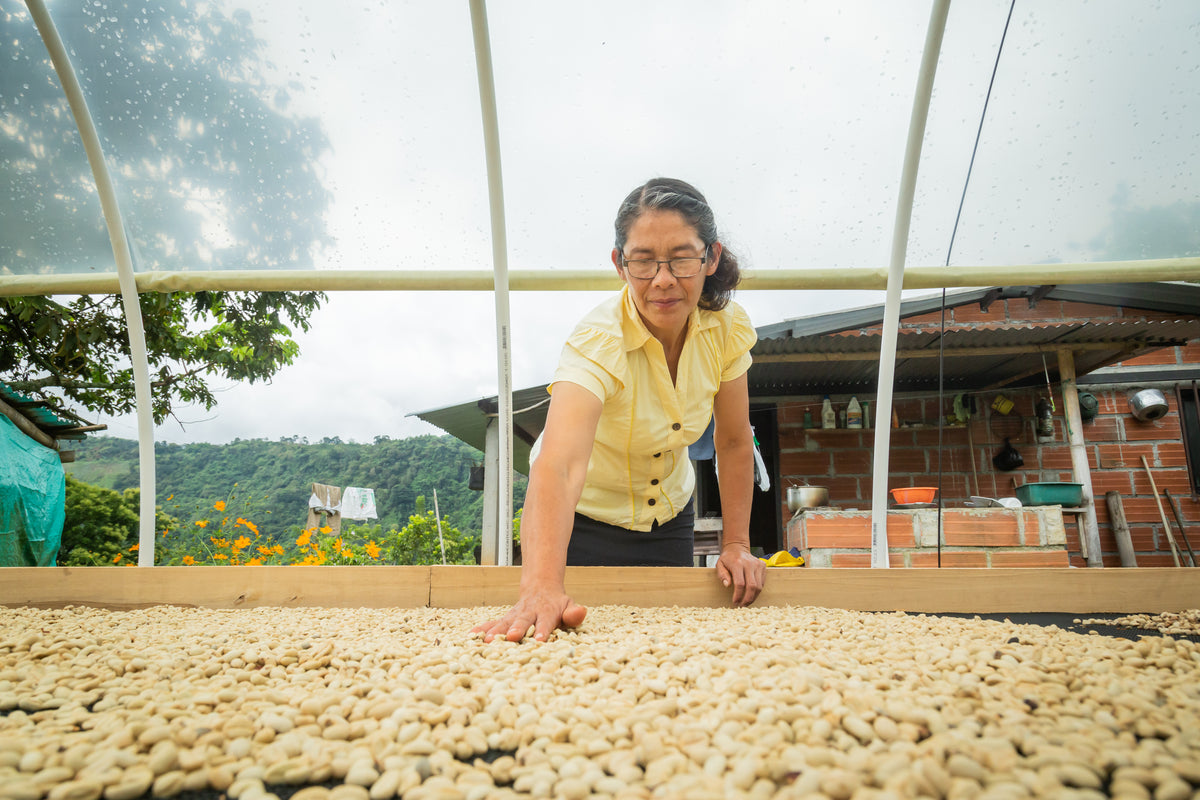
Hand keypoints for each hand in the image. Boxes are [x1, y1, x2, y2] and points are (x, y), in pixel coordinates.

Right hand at [471, 587, 586, 642]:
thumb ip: (573, 613)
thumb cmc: (557, 604)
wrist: (540, 588)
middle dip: (517, 629)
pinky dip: (482, 629)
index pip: (546, 622)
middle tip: (512, 637)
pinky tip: (471, 637)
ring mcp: (515, 615)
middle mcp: (529, 613)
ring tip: (487, 641)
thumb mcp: (568, 605)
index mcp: (546, 612)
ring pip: (505, 622)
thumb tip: (581, 612)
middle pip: (523, 622)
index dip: (543, 630)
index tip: (540, 640)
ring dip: (496, 631)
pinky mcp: (505, 618)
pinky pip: (492, 623)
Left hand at [716, 545, 765, 605]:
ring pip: (759, 586)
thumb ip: (722, 575)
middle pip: (752, 586)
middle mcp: (749, 563)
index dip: (738, 595)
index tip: (735, 602)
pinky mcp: (763, 566)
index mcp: (737, 563)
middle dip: (748, 599)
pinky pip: (762, 582)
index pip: (740, 583)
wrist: (737, 548)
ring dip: (753, 597)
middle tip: (742, 606)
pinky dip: (757, 591)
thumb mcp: (719, 565)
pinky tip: (751, 594)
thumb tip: (727, 585)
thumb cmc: (727, 558)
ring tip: (747, 602)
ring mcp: (758, 564)